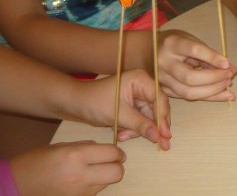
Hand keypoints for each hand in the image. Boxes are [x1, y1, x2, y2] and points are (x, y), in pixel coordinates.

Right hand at [10, 141, 125, 195]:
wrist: (18, 184)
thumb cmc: (38, 160)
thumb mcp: (62, 146)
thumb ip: (86, 147)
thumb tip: (104, 150)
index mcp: (76, 156)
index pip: (112, 154)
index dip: (117, 152)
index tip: (116, 152)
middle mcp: (81, 175)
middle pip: (117, 172)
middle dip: (118, 166)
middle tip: (112, 162)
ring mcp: (79, 191)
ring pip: (108, 183)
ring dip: (106, 176)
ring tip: (95, 170)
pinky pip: (96, 191)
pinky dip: (96, 184)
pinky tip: (84, 179)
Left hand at [78, 69, 171, 150]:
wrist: (76, 104)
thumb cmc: (95, 102)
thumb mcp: (118, 115)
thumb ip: (140, 124)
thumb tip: (158, 136)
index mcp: (141, 80)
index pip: (159, 98)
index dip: (163, 117)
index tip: (165, 135)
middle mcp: (143, 86)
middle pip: (157, 108)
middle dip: (152, 127)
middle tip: (161, 145)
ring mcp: (139, 96)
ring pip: (149, 117)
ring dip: (138, 130)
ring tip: (123, 136)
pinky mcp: (134, 105)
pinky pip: (141, 120)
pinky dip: (133, 129)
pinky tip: (121, 134)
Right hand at [157, 29, 236, 101]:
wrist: (147, 51)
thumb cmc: (174, 42)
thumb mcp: (189, 39)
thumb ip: (207, 53)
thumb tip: (228, 67)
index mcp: (172, 44)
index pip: (194, 51)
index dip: (212, 58)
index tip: (227, 63)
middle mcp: (164, 63)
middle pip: (190, 77)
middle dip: (214, 78)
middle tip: (230, 75)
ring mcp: (162, 79)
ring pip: (189, 92)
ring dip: (213, 91)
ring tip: (229, 86)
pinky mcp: (164, 91)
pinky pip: (188, 98)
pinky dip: (208, 97)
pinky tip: (223, 95)